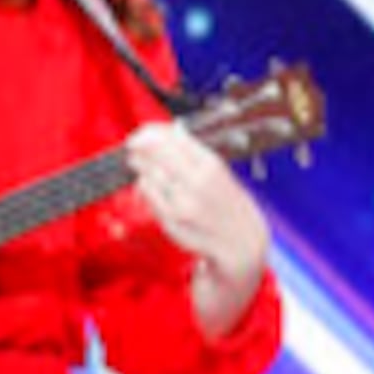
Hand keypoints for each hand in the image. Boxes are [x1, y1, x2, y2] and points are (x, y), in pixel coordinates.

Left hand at [125, 123, 269, 279]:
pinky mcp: (171, 220)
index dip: (151, 132)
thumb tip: (171, 130)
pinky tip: (147, 185)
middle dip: (139, 146)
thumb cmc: (228, 205)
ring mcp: (182, 202)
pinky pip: (148, 194)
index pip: (173, 137)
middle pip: (156, 152)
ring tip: (138, 163)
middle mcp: (197, 181)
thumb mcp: (219, 171)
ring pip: (148, 172)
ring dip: (140, 165)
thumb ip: (194, 152)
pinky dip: (144, 186)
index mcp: (211, 164)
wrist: (240, 242)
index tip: (142, 133)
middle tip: (133, 146)